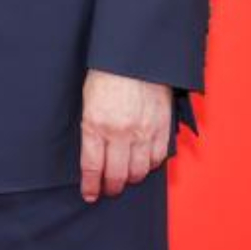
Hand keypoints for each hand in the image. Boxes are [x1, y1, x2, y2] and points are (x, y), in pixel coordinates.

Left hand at [79, 70, 171, 201]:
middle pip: (116, 175)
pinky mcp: (162, 129)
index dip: (91, 185)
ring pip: (139, 171)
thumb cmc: (108, 73)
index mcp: (96, 124)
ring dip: (131, 178)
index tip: (90, 194)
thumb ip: (91, 127)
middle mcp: (120, 133)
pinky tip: (144, 163)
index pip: (92, 166)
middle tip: (108, 189)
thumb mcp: (88, 99)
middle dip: (111, 187)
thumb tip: (94, 153)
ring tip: (126, 177)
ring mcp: (143, 132)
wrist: (136, 55)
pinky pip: (157, 159)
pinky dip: (151, 165)